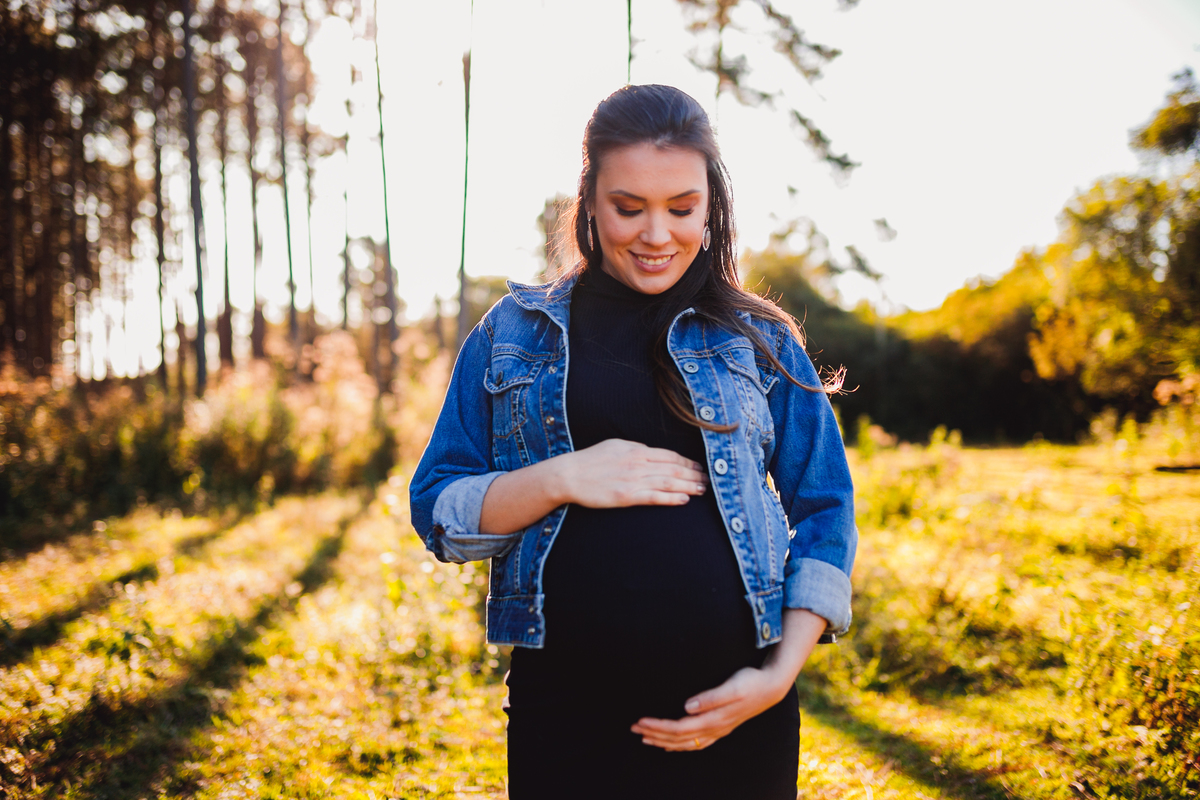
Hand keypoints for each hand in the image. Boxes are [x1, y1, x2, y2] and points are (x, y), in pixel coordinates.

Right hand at [558, 439, 706, 507]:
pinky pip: (654, 497)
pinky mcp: (627, 497)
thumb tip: (652, 452)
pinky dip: (671, 498)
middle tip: (709, 480)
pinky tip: (684, 499)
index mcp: (637, 450)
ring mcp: (633, 480)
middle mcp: (638, 464)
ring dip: (689, 486)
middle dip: (694, 474)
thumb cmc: (591, 460)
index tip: (700, 467)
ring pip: (669, 483)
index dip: (688, 462)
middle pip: (674, 469)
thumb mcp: (616, 445)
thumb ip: (636, 448)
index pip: (670, 456)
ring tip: (703, 490)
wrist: (570, 475)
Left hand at [630, 665, 792, 750]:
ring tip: (644, 738)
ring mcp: (718, 731)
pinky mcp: (721, 727)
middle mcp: (714, 729)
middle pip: (678, 738)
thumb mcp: (731, 686)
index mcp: (713, 719)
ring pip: (685, 743)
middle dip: (654, 734)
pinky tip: (671, 745)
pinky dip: (680, 745)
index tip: (640, 721)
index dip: (658, 726)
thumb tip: (687, 706)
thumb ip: (710, 697)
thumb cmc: (750, 682)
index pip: (679, 728)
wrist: (771, 687)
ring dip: (663, 741)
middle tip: (633, 728)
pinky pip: (696, 743)